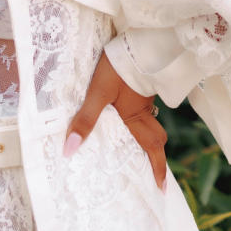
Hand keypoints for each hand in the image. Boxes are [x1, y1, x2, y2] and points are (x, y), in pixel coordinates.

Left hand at [62, 47, 168, 190]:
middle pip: (156, 138)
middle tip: (152, 171)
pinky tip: (127, 115)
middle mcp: (143, 110)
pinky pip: (144, 109)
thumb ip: (85, 120)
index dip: (157, 169)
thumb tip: (70, 149)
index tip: (161, 188)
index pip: (151, 149)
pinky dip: (140, 119)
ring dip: (148, 137)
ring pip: (150, 122)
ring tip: (136, 147)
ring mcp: (144, 96)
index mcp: (135, 118)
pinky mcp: (141, 84)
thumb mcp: (98, 94)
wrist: (136, 42)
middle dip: (156, 156)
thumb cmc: (118, 68)